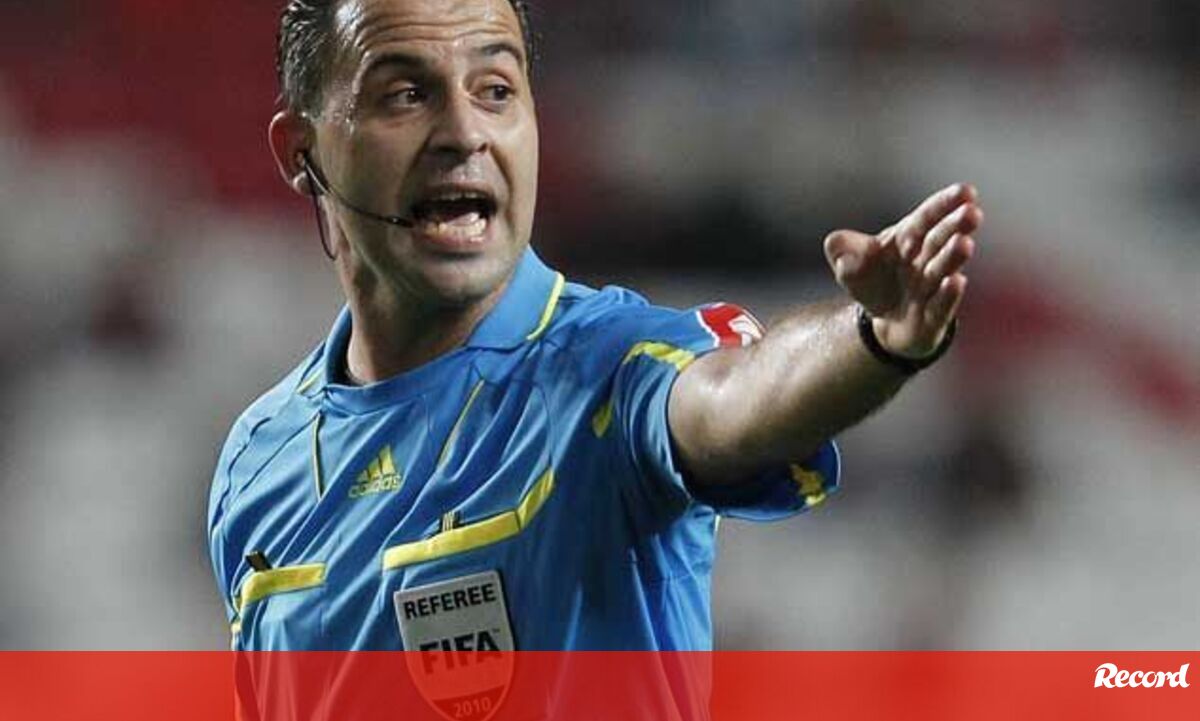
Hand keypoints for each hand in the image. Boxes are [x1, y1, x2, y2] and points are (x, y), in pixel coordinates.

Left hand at [823, 183, 982, 358]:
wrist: (884, 323)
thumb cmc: (874, 283)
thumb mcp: (850, 267)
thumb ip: (842, 251)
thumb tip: (834, 242)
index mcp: (908, 240)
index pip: (925, 218)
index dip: (944, 204)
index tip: (966, 191)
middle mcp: (925, 260)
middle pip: (940, 240)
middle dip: (955, 226)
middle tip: (972, 213)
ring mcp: (932, 288)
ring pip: (943, 270)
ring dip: (953, 257)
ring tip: (964, 243)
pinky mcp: (934, 317)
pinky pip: (941, 306)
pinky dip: (948, 295)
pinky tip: (956, 282)